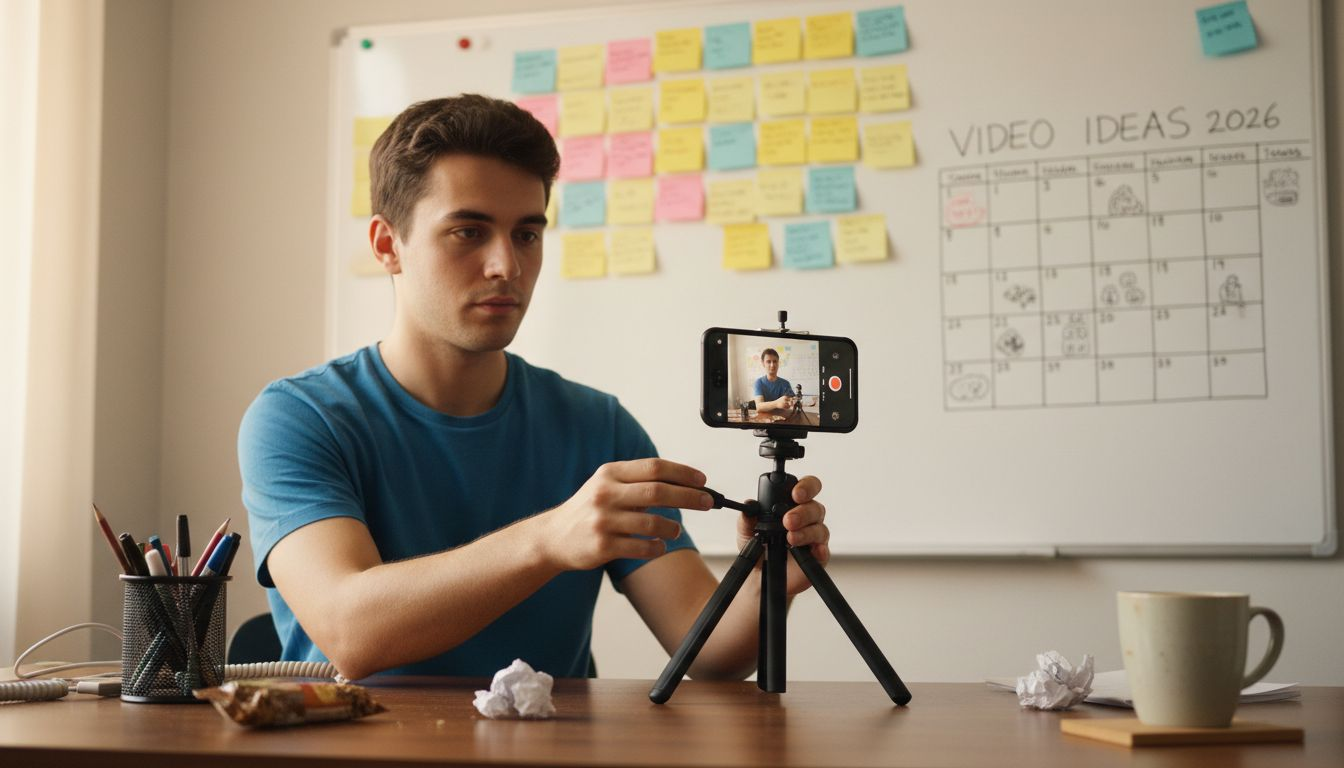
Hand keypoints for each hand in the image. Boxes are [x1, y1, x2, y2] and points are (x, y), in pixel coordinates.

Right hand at [540, 458, 711, 571]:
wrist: (553, 537)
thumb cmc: (588, 509)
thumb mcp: (606, 485)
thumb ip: (637, 480)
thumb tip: (682, 481)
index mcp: (610, 473)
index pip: (654, 467)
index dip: (683, 473)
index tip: (702, 481)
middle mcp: (605, 494)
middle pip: (658, 492)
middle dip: (688, 497)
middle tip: (707, 502)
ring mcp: (603, 521)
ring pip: (652, 523)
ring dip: (672, 527)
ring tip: (676, 530)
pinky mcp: (602, 546)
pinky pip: (641, 547)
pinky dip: (656, 547)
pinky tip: (659, 546)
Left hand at [735, 475, 828, 594]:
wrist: (760, 575)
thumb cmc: (759, 547)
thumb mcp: (747, 531)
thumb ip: (747, 518)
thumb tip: (749, 505)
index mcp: (792, 505)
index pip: (806, 488)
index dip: (805, 487)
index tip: (795, 493)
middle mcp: (807, 519)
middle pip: (815, 507)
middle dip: (802, 512)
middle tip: (788, 520)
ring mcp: (814, 537)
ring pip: (820, 528)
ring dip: (805, 532)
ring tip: (790, 539)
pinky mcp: (817, 557)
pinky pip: (824, 551)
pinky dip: (820, 550)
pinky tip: (813, 551)